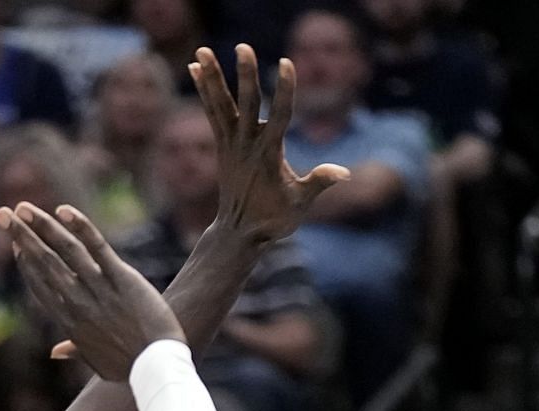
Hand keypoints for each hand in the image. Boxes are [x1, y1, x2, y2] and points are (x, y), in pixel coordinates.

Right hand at [0, 202, 183, 381]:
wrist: (158, 365)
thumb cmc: (130, 366)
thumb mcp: (98, 363)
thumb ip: (75, 350)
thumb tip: (55, 351)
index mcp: (70, 322)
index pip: (40, 286)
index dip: (25, 263)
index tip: (16, 244)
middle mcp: (79, 303)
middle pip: (44, 264)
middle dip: (21, 237)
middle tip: (3, 214)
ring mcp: (100, 289)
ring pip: (65, 251)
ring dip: (42, 227)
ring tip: (23, 208)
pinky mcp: (122, 279)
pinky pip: (98, 248)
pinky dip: (81, 227)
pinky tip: (63, 211)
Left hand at [194, 44, 348, 244]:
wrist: (239, 234)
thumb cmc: (274, 220)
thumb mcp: (300, 204)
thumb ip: (319, 183)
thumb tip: (343, 172)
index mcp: (269, 155)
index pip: (280, 116)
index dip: (285, 90)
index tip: (287, 63)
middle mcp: (247, 145)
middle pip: (247, 104)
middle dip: (246, 75)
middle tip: (243, 47)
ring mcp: (231, 143)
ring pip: (221, 104)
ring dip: (213, 76)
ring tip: (203, 49)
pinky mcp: (221, 144)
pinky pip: (211, 111)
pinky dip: (204, 89)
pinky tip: (195, 67)